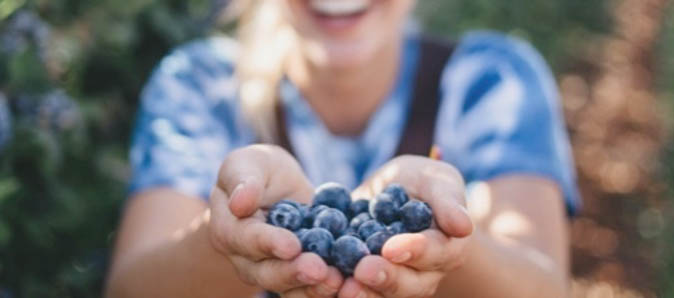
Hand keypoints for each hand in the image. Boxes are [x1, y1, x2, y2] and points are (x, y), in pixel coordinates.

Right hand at [208, 145, 343, 296]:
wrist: (277, 187)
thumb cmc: (258, 171)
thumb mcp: (248, 163)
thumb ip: (242, 180)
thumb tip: (240, 202)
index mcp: (229, 230)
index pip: (246, 240)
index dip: (269, 243)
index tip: (291, 245)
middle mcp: (247, 259)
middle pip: (267, 273)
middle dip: (294, 272)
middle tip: (319, 270)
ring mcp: (273, 272)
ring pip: (289, 289)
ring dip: (313, 288)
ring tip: (337, 281)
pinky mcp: (299, 276)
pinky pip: (310, 289)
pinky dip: (329, 289)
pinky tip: (348, 283)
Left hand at [340, 155, 472, 297]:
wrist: (386, 193)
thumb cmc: (418, 182)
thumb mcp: (434, 179)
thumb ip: (448, 199)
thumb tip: (463, 226)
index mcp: (448, 248)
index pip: (436, 253)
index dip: (415, 251)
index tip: (392, 247)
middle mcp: (426, 274)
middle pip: (411, 284)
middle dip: (387, 278)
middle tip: (363, 270)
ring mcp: (397, 283)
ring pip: (384, 296)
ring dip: (364, 293)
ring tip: (343, 287)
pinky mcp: (368, 284)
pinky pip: (357, 291)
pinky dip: (339, 290)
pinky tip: (325, 283)